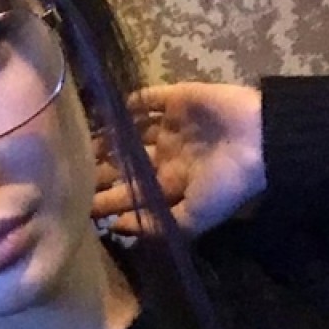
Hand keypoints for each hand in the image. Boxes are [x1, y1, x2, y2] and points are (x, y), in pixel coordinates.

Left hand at [92, 82, 265, 236]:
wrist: (260, 141)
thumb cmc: (227, 185)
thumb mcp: (194, 218)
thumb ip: (157, 226)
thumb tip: (117, 228)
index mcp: (172, 185)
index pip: (131, 195)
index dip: (105, 200)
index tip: (75, 204)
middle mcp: (168, 157)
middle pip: (125, 164)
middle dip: (100, 170)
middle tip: (67, 171)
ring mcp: (171, 128)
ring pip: (130, 133)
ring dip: (108, 137)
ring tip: (79, 141)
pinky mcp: (177, 100)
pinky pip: (147, 100)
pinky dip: (129, 104)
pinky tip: (107, 109)